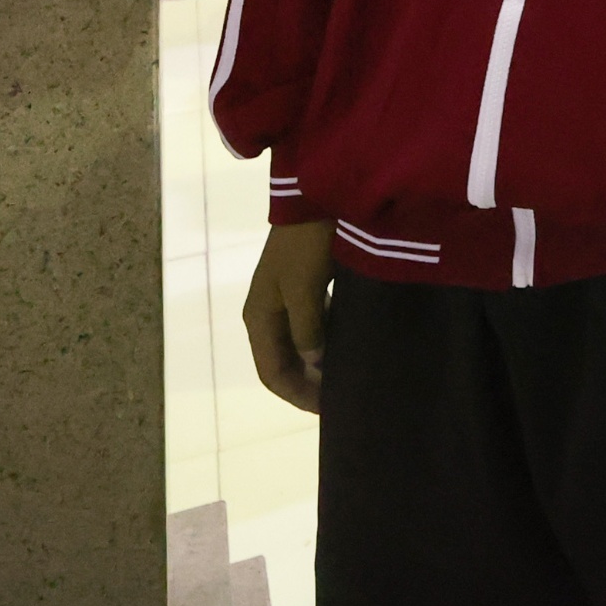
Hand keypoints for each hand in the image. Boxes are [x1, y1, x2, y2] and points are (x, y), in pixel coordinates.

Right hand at [242, 221, 332, 413]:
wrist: (313, 194)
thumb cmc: (307, 244)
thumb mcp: (305, 289)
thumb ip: (307, 329)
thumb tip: (315, 363)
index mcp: (259, 317)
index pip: (272, 373)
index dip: (298, 395)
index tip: (329, 410)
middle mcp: (266, 313)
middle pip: (283, 363)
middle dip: (308, 384)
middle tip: (341, 398)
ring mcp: (283, 300)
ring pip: (297, 346)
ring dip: (317, 365)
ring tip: (346, 377)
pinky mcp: (301, 287)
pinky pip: (310, 327)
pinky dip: (325, 342)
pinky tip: (346, 347)